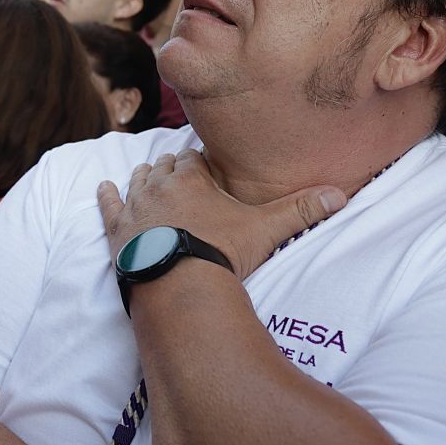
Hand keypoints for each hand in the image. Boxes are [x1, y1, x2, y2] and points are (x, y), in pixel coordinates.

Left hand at [95, 150, 344, 282]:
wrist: (179, 286)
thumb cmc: (222, 253)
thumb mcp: (265, 229)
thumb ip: (301, 210)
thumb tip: (341, 194)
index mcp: (190, 177)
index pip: (194, 158)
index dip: (200, 161)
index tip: (205, 163)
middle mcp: (158, 185)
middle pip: (163, 166)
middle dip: (172, 167)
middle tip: (180, 170)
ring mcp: (134, 207)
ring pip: (136, 181)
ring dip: (144, 178)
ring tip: (149, 175)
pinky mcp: (116, 231)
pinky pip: (107, 207)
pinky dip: (106, 196)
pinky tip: (104, 187)